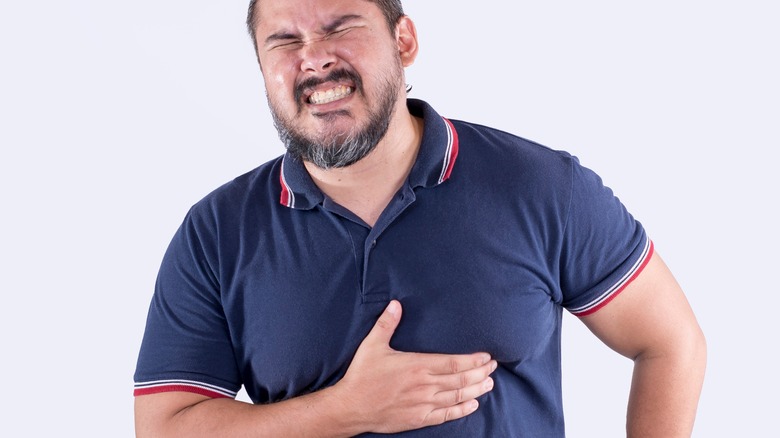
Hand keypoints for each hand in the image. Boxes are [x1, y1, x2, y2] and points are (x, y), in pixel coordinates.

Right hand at [333, 300, 496, 433]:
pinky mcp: (419, 418)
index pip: (454, 363)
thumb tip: (395, 304)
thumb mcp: (372, 345)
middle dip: (480, 373)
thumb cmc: (362, 375)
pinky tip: (472, 405)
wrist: (351, 407)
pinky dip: (461, 410)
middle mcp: (424, 386)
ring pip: (457, 396)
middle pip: (461, 380)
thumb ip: (386, 324)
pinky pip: (446, 415)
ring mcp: (423, 404)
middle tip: (494, 367)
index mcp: (417, 366)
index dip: (473, 361)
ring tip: (489, 384)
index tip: (487, 357)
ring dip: (476, 390)